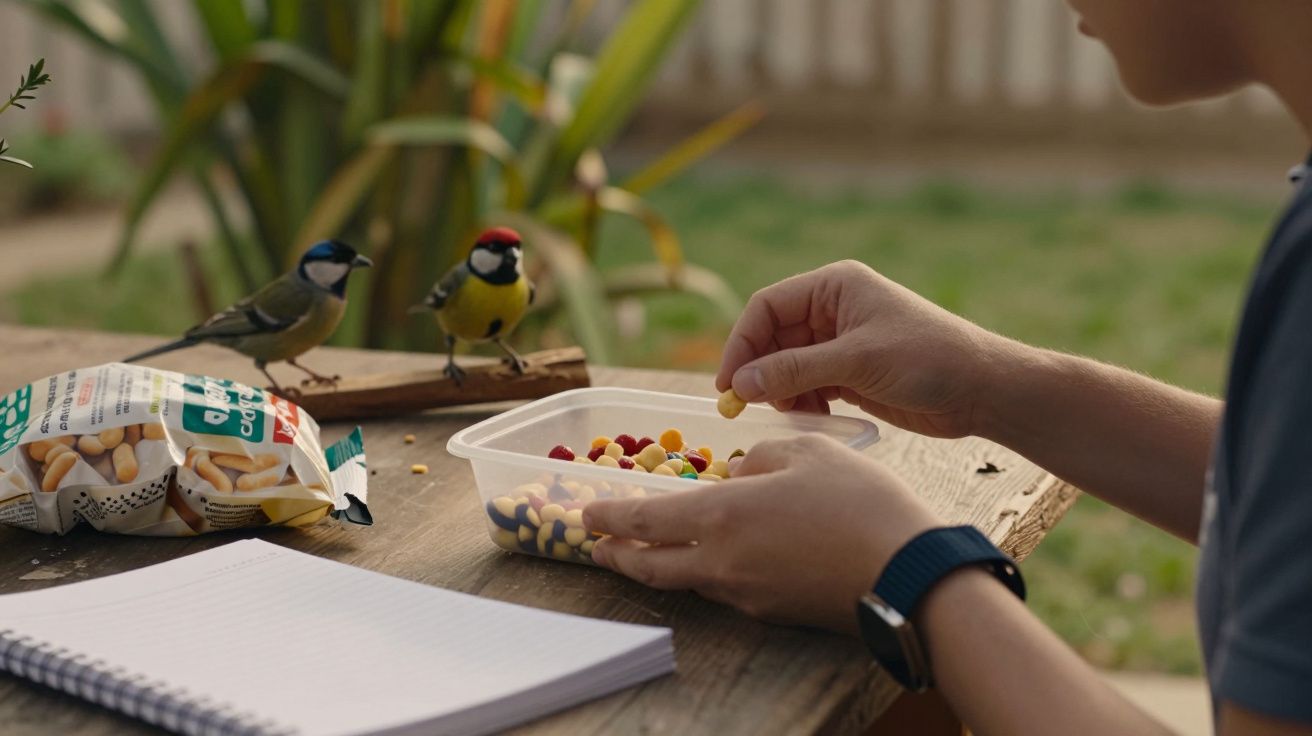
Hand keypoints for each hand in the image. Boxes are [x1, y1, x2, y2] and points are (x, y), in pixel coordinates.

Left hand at [583, 435, 942, 633]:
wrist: (907, 574)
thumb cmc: (859, 504)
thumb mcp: (806, 452)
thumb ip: (758, 459)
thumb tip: (737, 475)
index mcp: (719, 518)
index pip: (643, 522)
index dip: (610, 517)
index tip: (586, 513)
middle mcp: (721, 565)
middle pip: (650, 568)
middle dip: (617, 556)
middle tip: (598, 546)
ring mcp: (745, 595)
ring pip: (687, 581)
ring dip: (660, 566)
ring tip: (652, 549)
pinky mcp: (772, 613)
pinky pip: (725, 589)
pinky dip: (705, 573)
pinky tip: (720, 556)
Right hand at [716, 260, 1018, 438]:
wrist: (982, 391)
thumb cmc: (929, 360)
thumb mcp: (857, 361)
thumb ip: (795, 371)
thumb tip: (740, 384)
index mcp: (834, 287)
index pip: (767, 307)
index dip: (741, 343)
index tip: (729, 384)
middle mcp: (833, 310)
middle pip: (772, 338)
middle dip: (759, 371)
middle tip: (746, 407)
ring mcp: (840, 342)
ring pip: (786, 366)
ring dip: (780, 391)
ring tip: (791, 414)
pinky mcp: (850, 373)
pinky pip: (807, 385)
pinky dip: (801, 403)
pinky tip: (812, 418)